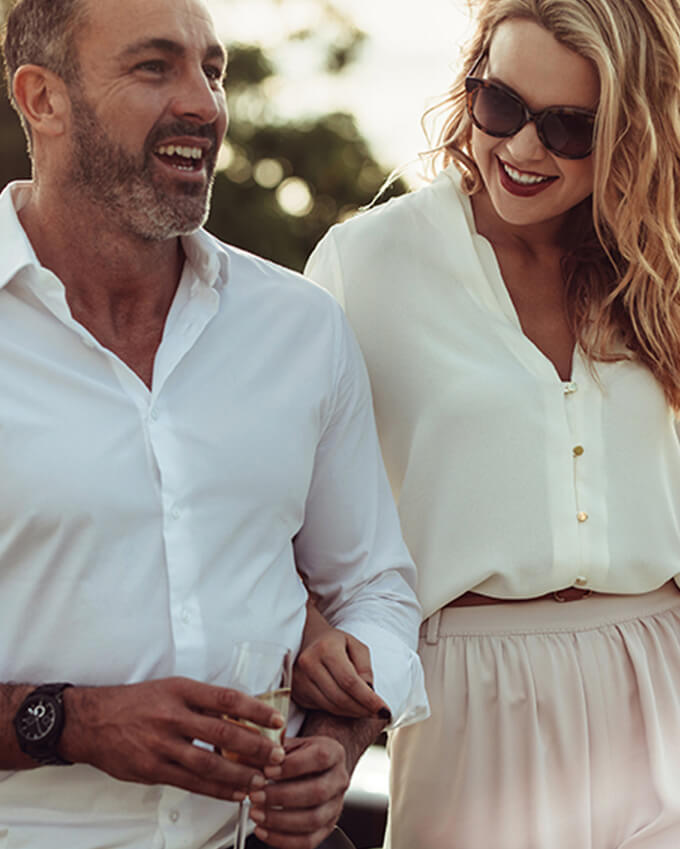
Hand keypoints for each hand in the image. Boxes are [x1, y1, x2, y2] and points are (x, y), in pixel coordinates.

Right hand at [61, 677, 285, 800]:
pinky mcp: (152, 769)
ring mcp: (162, 745)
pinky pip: (191, 783)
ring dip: (240, 774)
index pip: (227, 699)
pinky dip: (217, 789)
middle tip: (277, 756)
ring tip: (262, 780)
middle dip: (255, 747)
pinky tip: (234, 792)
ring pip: (209, 763)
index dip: (255, 710)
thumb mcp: (171, 688)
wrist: (92, 721)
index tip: (276, 721)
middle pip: (223, 733)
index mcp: (181, 691)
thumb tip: (241, 713)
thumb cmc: (136, 702)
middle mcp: (173, 716)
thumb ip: (203, 701)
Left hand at [249, 735, 348, 848]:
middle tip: (256, 796)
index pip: (319, 758)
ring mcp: (335, 806)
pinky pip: (308, 841)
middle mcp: (339, 780)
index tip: (267, 771)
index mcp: (334, 753)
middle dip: (281, 797)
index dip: (292, 766)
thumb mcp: (291, 743)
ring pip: (313, 820)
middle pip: (317, 792)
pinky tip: (264, 830)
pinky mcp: (327, 828)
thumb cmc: (301, 754)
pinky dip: (282, 840)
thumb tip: (251, 759)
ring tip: (256, 814)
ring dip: (280, 820)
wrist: (317, 768)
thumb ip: (274, 750)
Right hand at [294, 629, 390, 719]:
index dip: (368, 699)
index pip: (350, 681)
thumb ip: (365, 667)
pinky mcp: (296, 691)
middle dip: (362, 709)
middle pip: (340, 697)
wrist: (307, 638)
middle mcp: (308, 663)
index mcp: (326, 648)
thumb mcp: (356, 646)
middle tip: (378, 714)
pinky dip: (339, 711)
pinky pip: (321, 708)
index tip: (384, 710)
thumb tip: (369, 690)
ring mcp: (299, 679)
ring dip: (352, 713)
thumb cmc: (336, 642)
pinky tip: (350, 707)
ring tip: (367, 711)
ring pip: (331, 706)